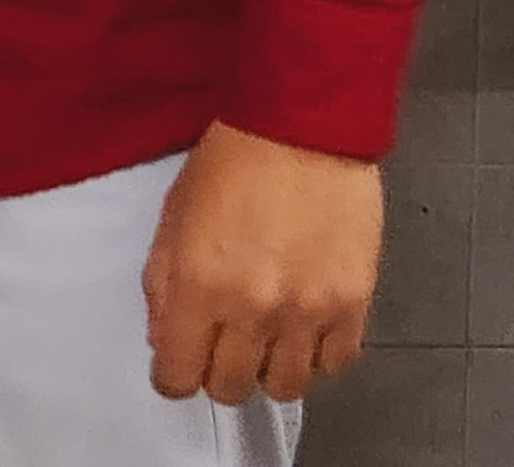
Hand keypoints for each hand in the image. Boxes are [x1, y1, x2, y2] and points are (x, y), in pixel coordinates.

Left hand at [143, 121, 381, 406]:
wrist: (302, 124)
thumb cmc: (234, 158)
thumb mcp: (175, 212)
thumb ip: (161, 284)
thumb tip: (163, 339)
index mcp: (199, 283)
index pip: (177, 376)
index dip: (173, 372)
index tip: (179, 359)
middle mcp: (252, 309)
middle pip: (229, 389)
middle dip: (218, 369)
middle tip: (223, 339)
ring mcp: (306, 312)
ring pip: (284, 389)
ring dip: (269, 365)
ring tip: (268, 331)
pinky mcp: (352, 305)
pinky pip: (334, 366)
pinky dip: (317, 353)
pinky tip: (306, 321)